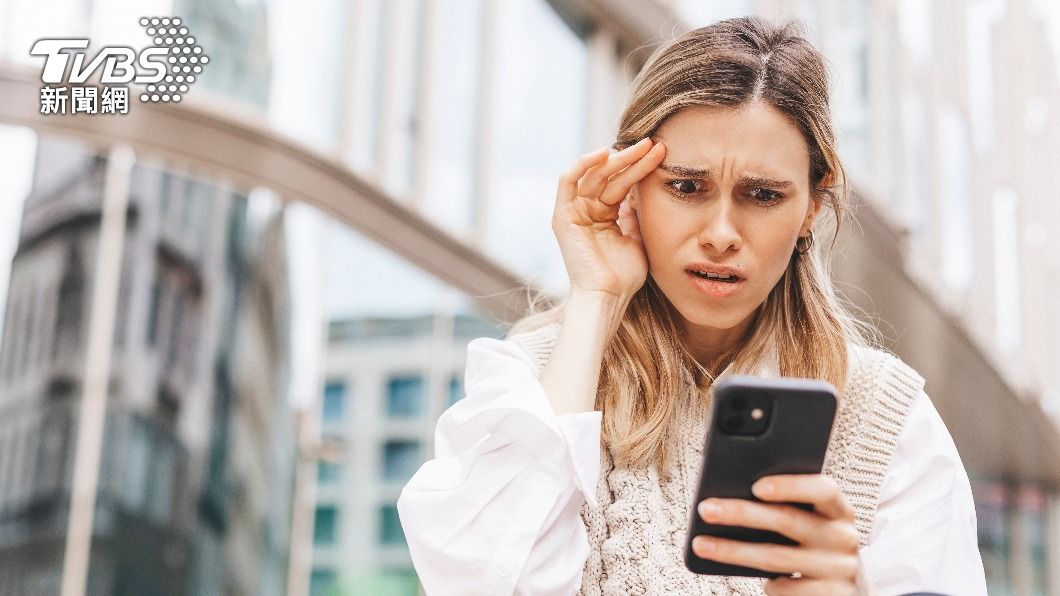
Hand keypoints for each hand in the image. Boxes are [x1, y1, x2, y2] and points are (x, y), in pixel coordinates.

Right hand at [551, 138, 665, 301]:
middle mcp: (587, 210)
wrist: (607, 295)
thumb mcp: (637, 238)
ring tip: (640, 147)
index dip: (640, 167)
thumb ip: (636, 215)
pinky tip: (605, 153)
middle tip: (654, 144)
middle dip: (632, 158)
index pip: (622, 183)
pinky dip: (583, 164)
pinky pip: (568, 181)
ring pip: (593, 174)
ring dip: (616, 158)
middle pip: (610, 175)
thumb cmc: (624, 276)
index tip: (661, 154)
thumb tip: (641, 193)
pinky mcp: (562, 215)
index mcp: (604, 216)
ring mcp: (574, 212)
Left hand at [692, 474, 860, 595]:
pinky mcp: (832, 595)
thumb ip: (789, 509)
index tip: (756, 486)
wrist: (847, 593)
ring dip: (733, 550)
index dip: (791, 486)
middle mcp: (843, 537)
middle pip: (788, 520)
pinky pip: (785, 588)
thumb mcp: (813, 525)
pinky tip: (760, 582)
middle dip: (741, 513)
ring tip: (702, 544)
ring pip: (776, 557)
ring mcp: (839, 569)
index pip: (823, 489)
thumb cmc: (816, 549)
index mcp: (840, 511)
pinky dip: (769, 585)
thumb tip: (731, 497)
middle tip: (706, 509)